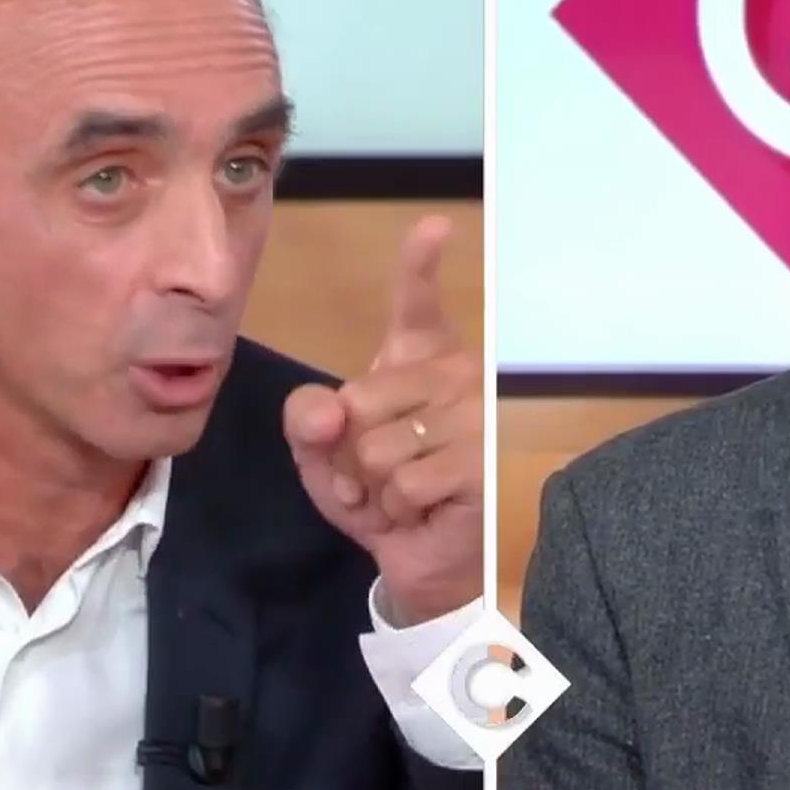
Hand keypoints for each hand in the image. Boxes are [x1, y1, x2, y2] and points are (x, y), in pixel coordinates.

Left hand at [284, 215, 483, 625]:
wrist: (424, 561)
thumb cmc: (379, 497)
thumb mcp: (324, 457)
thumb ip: (307, 422)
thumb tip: (327, 408)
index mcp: (418, 360)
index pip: (417, 302)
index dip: (420, 263)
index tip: (434, 227)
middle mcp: (456, 376)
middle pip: (360, 400)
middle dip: (349, 453)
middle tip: (376, 475)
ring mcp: (475, 417)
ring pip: (377, 446)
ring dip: (372, 487)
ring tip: (399, 495)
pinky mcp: (482, 462)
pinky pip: (402, 482)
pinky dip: (396, 510)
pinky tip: (421, 512)